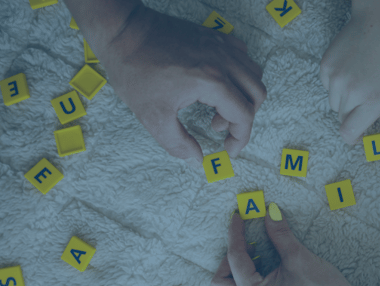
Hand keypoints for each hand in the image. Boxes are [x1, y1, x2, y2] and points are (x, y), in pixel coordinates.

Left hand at [100, 6, 265, 162]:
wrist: (123, 32)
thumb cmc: (135, 72)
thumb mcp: (153, 116)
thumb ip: (178, 143)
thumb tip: (196, 160)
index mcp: (211, 81)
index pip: (244, 114)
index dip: (240, 138)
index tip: (228, 150)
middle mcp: (223, 61)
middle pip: (257, 94)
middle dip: (243, 118)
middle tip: (218, 127)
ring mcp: (221, 45)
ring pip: (254, 74)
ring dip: (243, 96)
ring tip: (217, 106)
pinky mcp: (214, 36)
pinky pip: (243, 56)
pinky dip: (239, 74)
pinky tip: (217, 84)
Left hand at [211, 206, 354, 285]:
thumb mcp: (298, 256)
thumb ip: (279, 233)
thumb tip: (269, 211)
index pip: (234, 257)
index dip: (236, 233)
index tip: (238, 217)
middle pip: (220, 283)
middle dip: (228, 260)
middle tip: (249, 245)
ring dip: (233, 278)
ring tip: (255, 262)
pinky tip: (260, 280)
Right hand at [319, 0, 379, 143]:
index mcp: (374, 99)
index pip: (349, 133)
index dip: (354, 137)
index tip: (361, 134)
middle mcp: (351, 91)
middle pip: (342, 119)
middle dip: (354, 115)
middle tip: (369, 98)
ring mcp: (335, 78)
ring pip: (335, 102)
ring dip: (346, 99)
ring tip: (362, 79)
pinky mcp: (326, 66)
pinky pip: (328, 86)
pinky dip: (338, 83)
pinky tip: (353, 68)